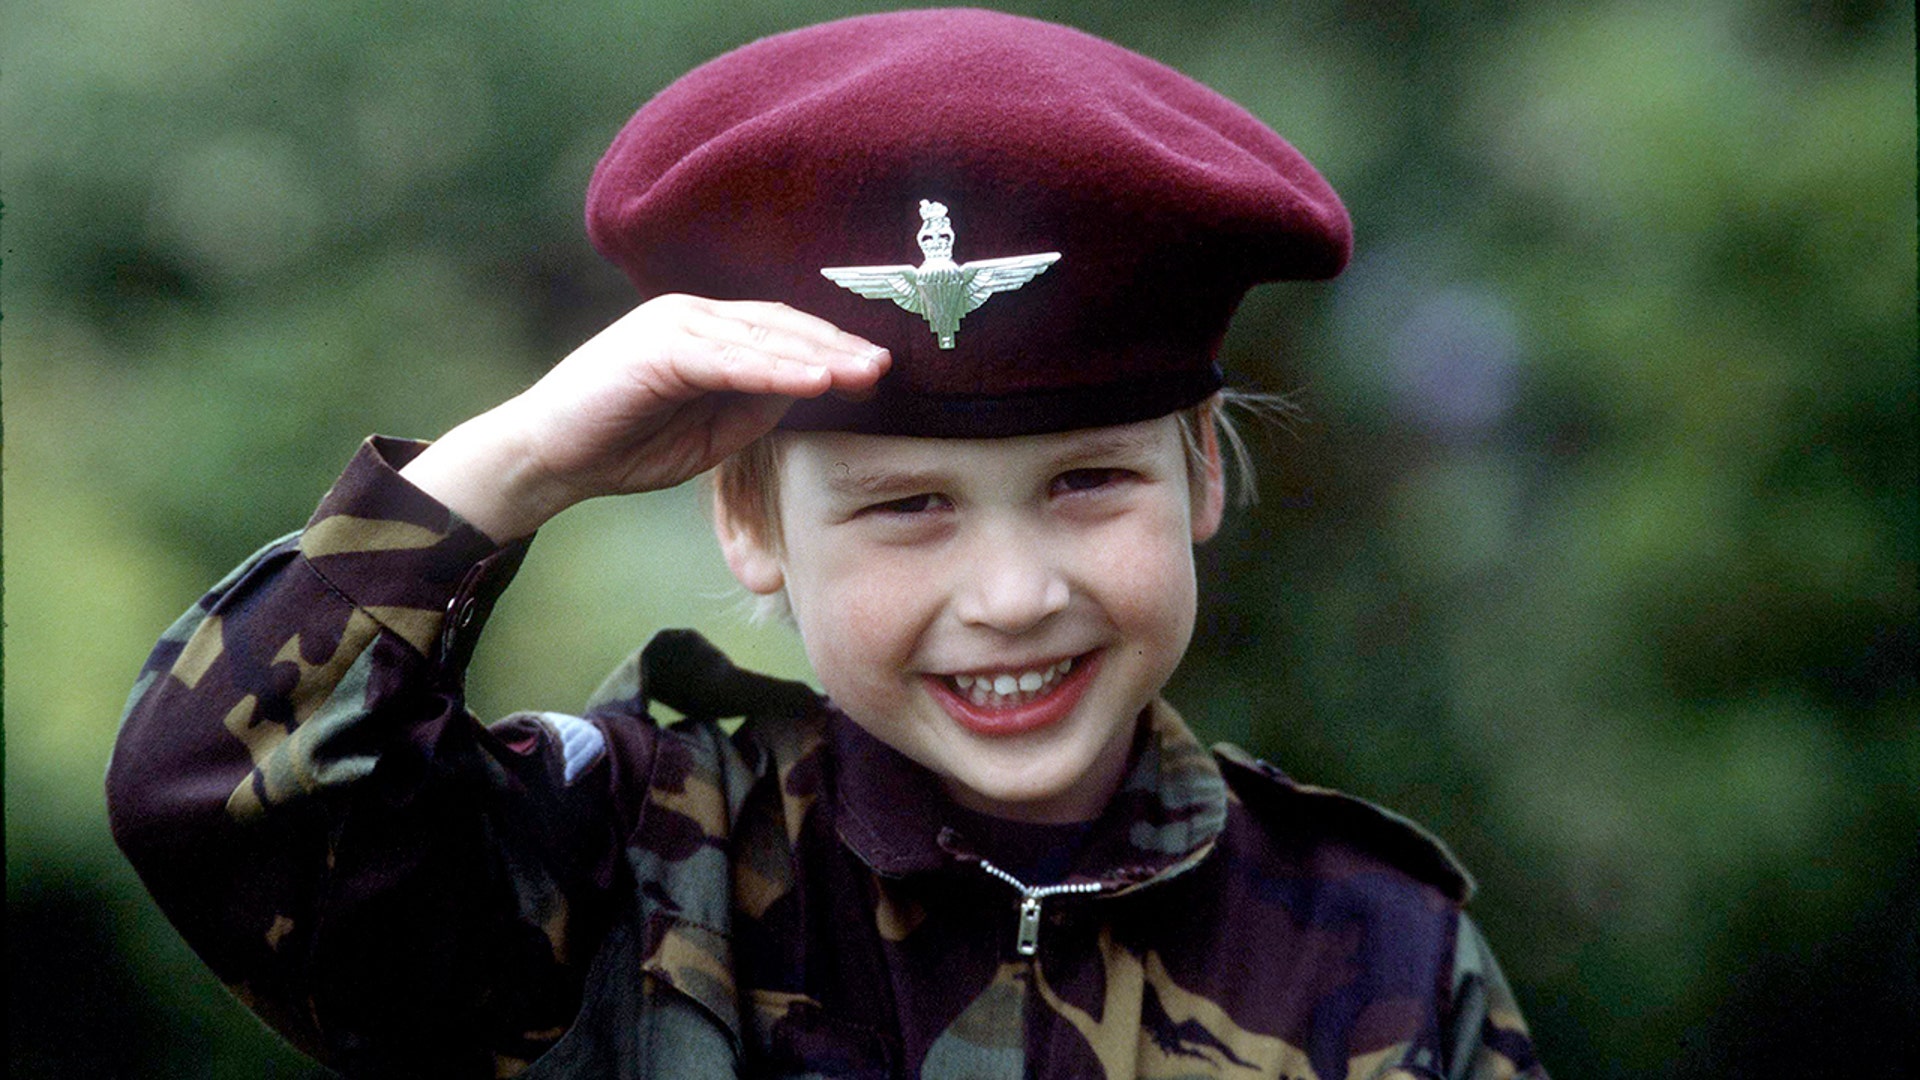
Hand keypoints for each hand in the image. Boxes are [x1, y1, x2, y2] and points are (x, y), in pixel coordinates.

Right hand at [401, 294, 888, 539]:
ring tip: (865, 373)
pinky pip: (728, 360)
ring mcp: (671, 327)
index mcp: (704, 331)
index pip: (781, 330)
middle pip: (779, 323)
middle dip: (837, 344)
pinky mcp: (655, 350)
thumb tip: (809, 389)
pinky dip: (775, 369)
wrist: (547, 459)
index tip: (878, 368)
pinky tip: (815, 381)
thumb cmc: (624, 446)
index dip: (831, 346)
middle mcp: (690, 317)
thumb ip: (755, 406)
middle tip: (889, 365)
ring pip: (760, 336)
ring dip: (817, 354)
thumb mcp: (709, 432)